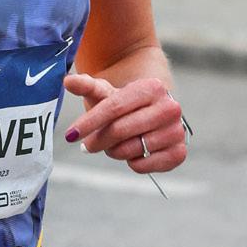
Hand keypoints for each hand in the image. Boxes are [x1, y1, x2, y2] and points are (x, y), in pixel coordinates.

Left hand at [63, 73, 187, 174]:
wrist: (150, 112)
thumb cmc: (123, 102)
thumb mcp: (105, 91)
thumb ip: (86, 86)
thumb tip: (68, 81)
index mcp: (152, 87)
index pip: (113, 107)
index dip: (89, 122)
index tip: (70, 135)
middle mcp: (170, 108)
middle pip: (120, 131)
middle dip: (98, 140)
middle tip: (88, 144)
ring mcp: (176, 131)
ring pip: (130, 150)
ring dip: (114, 151)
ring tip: (112, 144)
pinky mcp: (179, 153)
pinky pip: (144, 166)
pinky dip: (132, 163)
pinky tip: (131, 152)